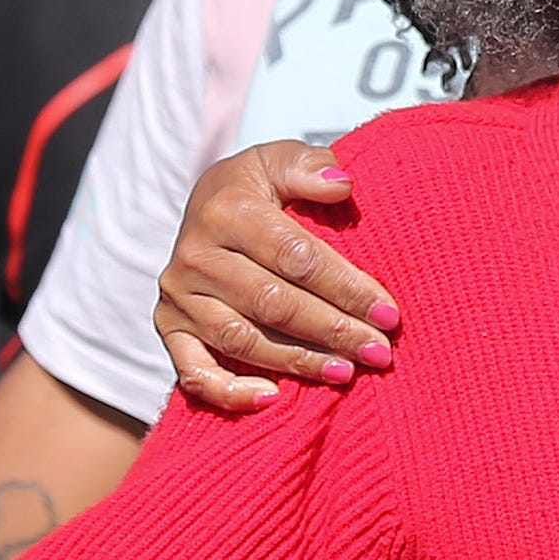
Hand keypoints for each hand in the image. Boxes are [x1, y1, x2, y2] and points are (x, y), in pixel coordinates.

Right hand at [156, 141, 397, 412]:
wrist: (205, 208)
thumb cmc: (256, 189)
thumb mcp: (279, 161)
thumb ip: (309, 168)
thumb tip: (343, 183)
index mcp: (225, 210)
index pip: (295, 257)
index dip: (346, 287)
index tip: (389, 312)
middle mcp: (194, 256)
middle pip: (273, 303)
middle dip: (333, 330)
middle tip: (380, 351)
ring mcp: (178, 297)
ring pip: (243, 339)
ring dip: (299, 361)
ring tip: (347, 373)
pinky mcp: (169, 328)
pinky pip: (193, 372)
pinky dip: (230, 392)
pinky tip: (273, 398)